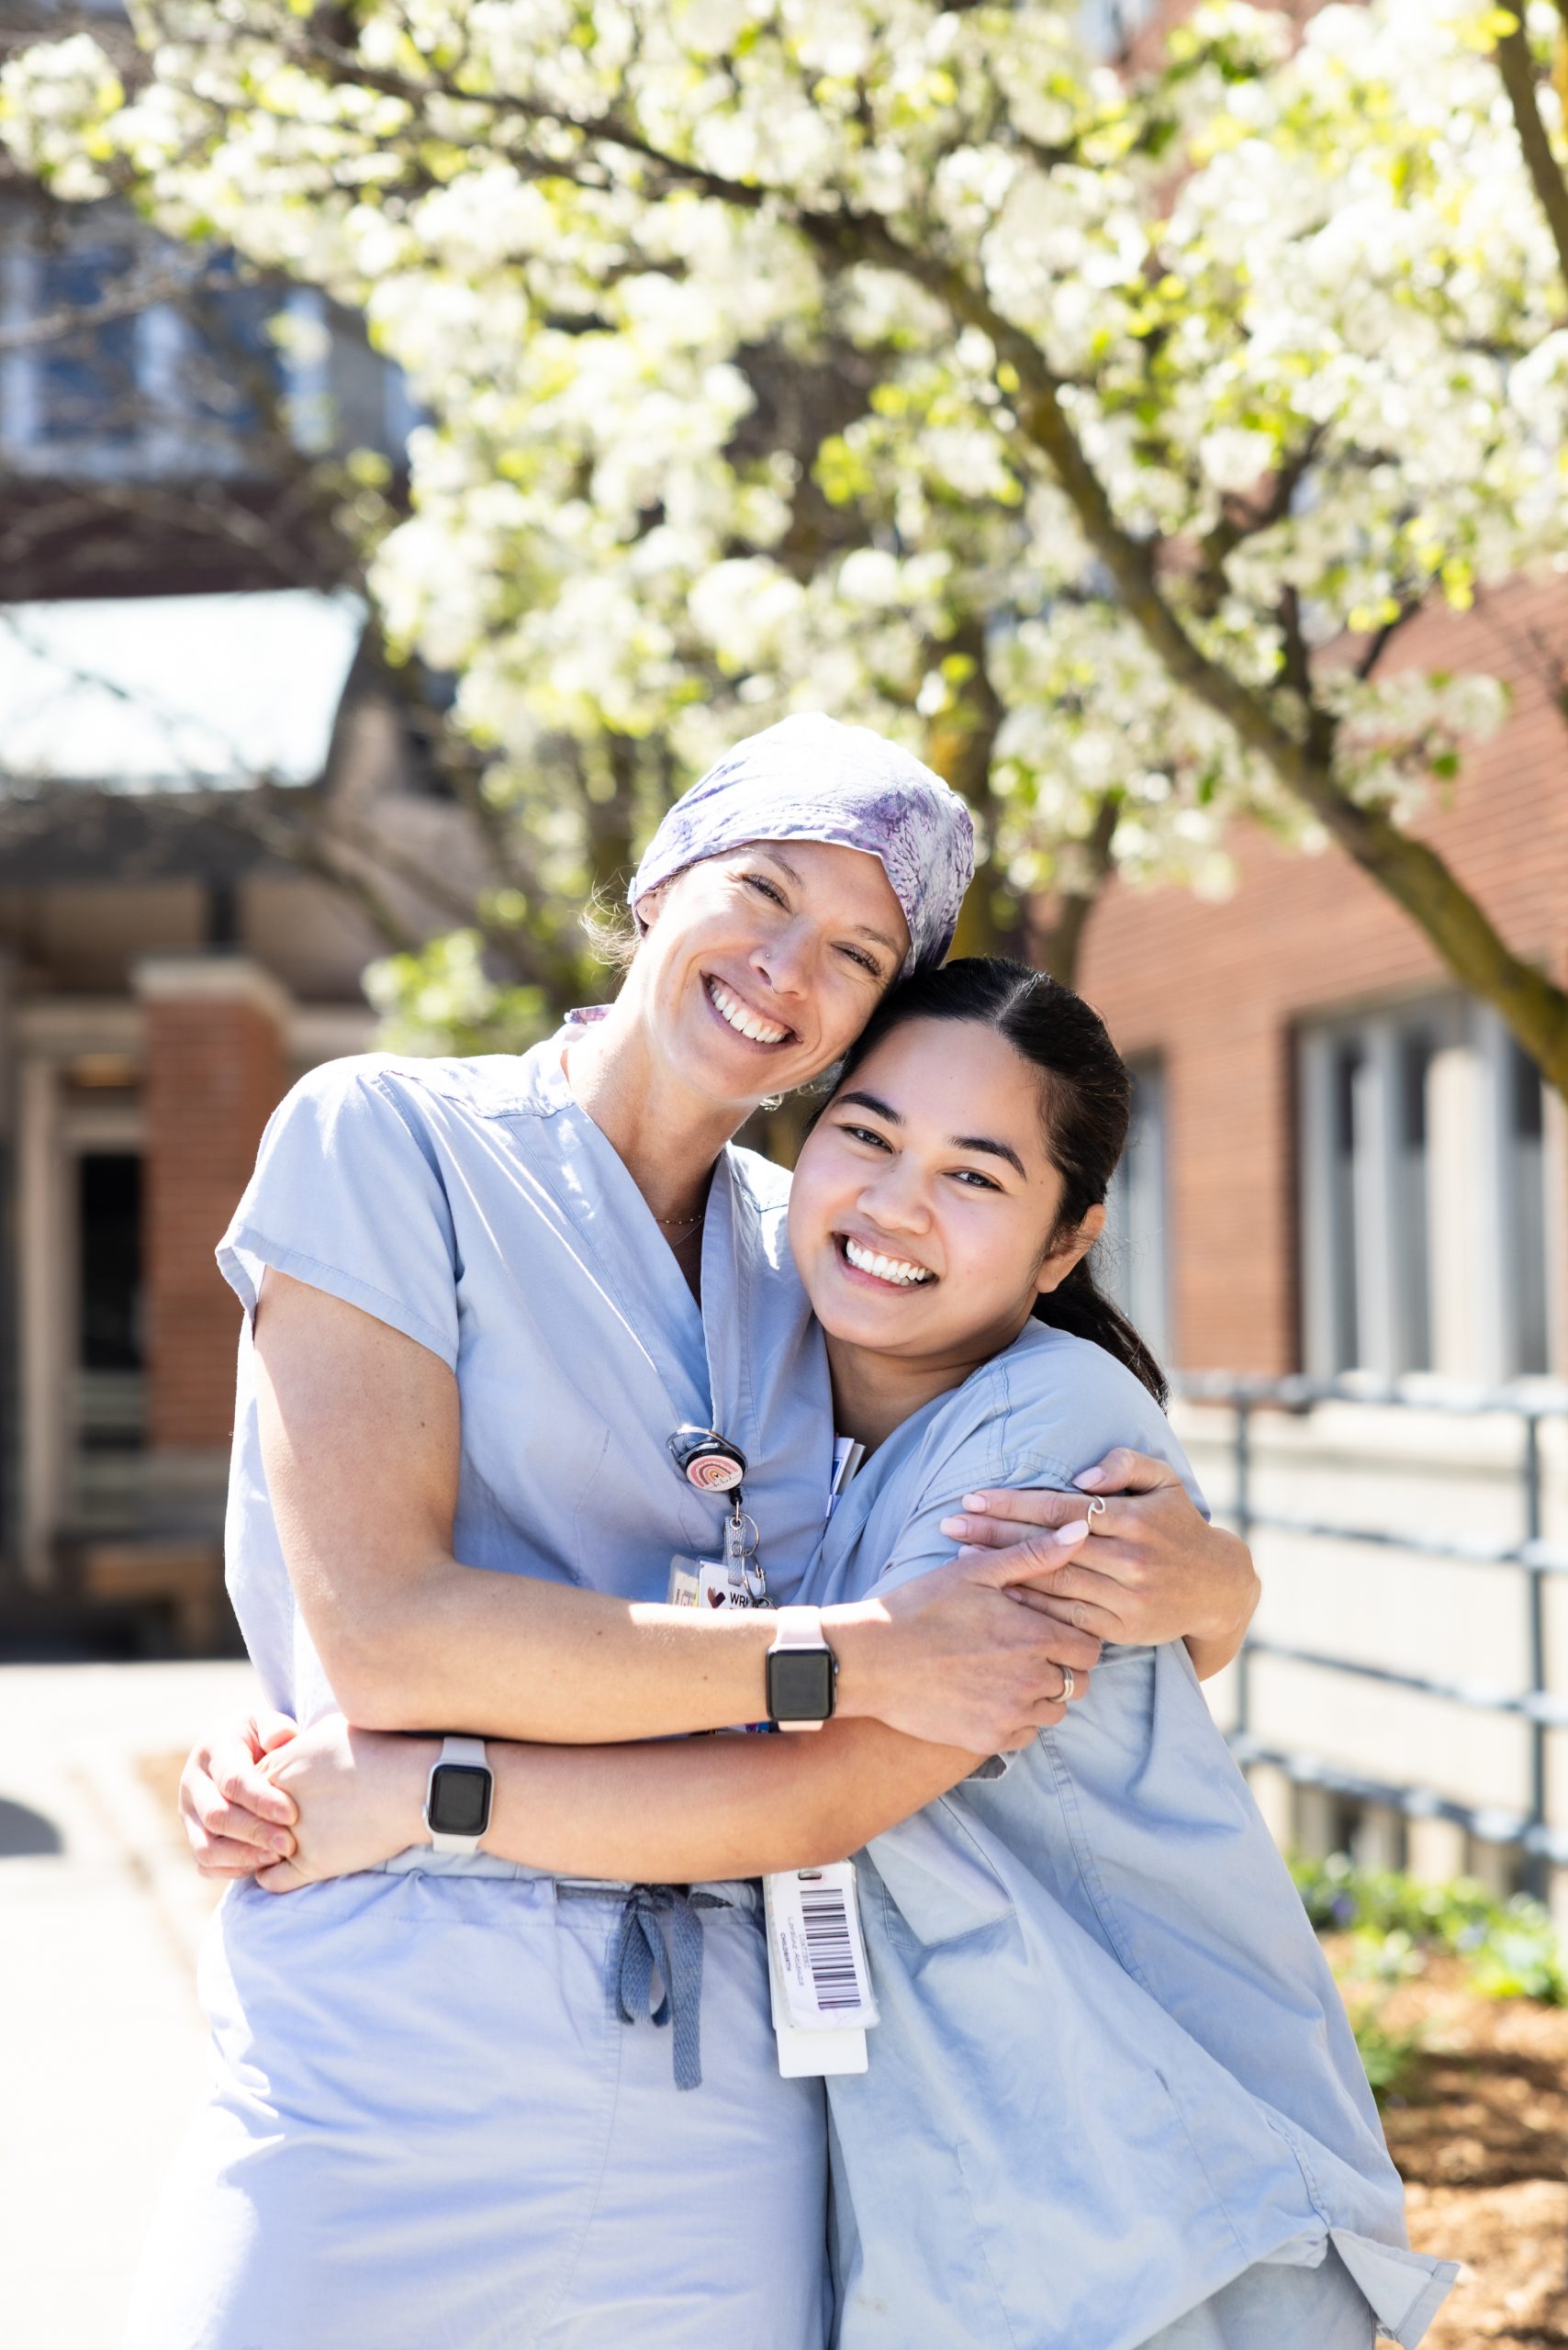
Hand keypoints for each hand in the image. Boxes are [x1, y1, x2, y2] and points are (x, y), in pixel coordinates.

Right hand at [180, 1709, 301, 1879]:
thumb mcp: (265, 1722)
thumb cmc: (258, 1736)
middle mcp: (192, 1783)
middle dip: (255, 1833)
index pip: (233, 1780)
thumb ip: (276, 1728)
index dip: (261, 1800)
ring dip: (243, 1857)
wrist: (232, 1749)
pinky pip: (205, 1864)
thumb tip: (280, 1739)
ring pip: (206, 1847)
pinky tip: (263, 1865)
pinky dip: (232, 1870)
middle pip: (217, 1816)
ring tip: (278, 1858)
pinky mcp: (192, 1836)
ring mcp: (188, 1813)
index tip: (292, 1814)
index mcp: (212, 1751)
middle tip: (288, 1844)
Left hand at [254, 1716, 436, 1893]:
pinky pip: (269, 1880)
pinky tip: (283, 1870)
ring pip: (250, 1853)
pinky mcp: (309, 1864)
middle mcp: (274, 1802)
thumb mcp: (330, 1731)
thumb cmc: (379, 1750)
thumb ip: (300, 1743)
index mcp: (278, 1767)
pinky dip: (271, 1877)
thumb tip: (294, 1743)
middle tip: (261, 1830)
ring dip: (255, 1854)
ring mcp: (290, 1836)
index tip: (268, 1802)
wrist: (410, 1784)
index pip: (242, 1787)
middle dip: (247, 1826)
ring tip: (269, 1851)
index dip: (253, 1796)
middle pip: (240, 1820)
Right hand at [832, 1554, 1099, 1753]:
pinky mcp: (988, 1739)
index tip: (1049, 1630)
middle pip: (1078, 1682)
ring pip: (1055, 1711)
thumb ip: (1035, 1554)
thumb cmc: (921, 1608)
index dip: (1074, 1637)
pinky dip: (1019, 1720)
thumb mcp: (977, 1572)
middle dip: (1063, 1667)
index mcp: (1034, 1636)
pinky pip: (1026, 1736)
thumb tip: (1082, 1532)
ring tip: (1010, 1675)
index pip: (1089, 1647)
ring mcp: (1010, 1714)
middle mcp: (1030, 1680)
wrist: (871, 1660)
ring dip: (1043, 1695)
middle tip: (1030, 1652)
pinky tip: (993, 1698)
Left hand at [939, 1448, 1259, 1654]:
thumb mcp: (1165, 1481)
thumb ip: (1126, 1465)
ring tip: (962, 1554)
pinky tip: (999, 1592)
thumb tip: (1083, 1477)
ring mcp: (1125, 1597)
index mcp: (1134, 1520)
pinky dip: (1031, 1604)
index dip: (1014, 1502)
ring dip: (1004, 1568)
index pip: (1060, 1508)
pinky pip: (1067, 1615)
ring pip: (1053, 1580)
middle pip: (1047, 1544)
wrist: (1216, 1587)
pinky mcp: (1120, 1628)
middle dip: (994, 1532)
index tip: (974, 1496)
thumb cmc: (1179, 1524)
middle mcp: (1129, 1560)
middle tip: (949, 1523)